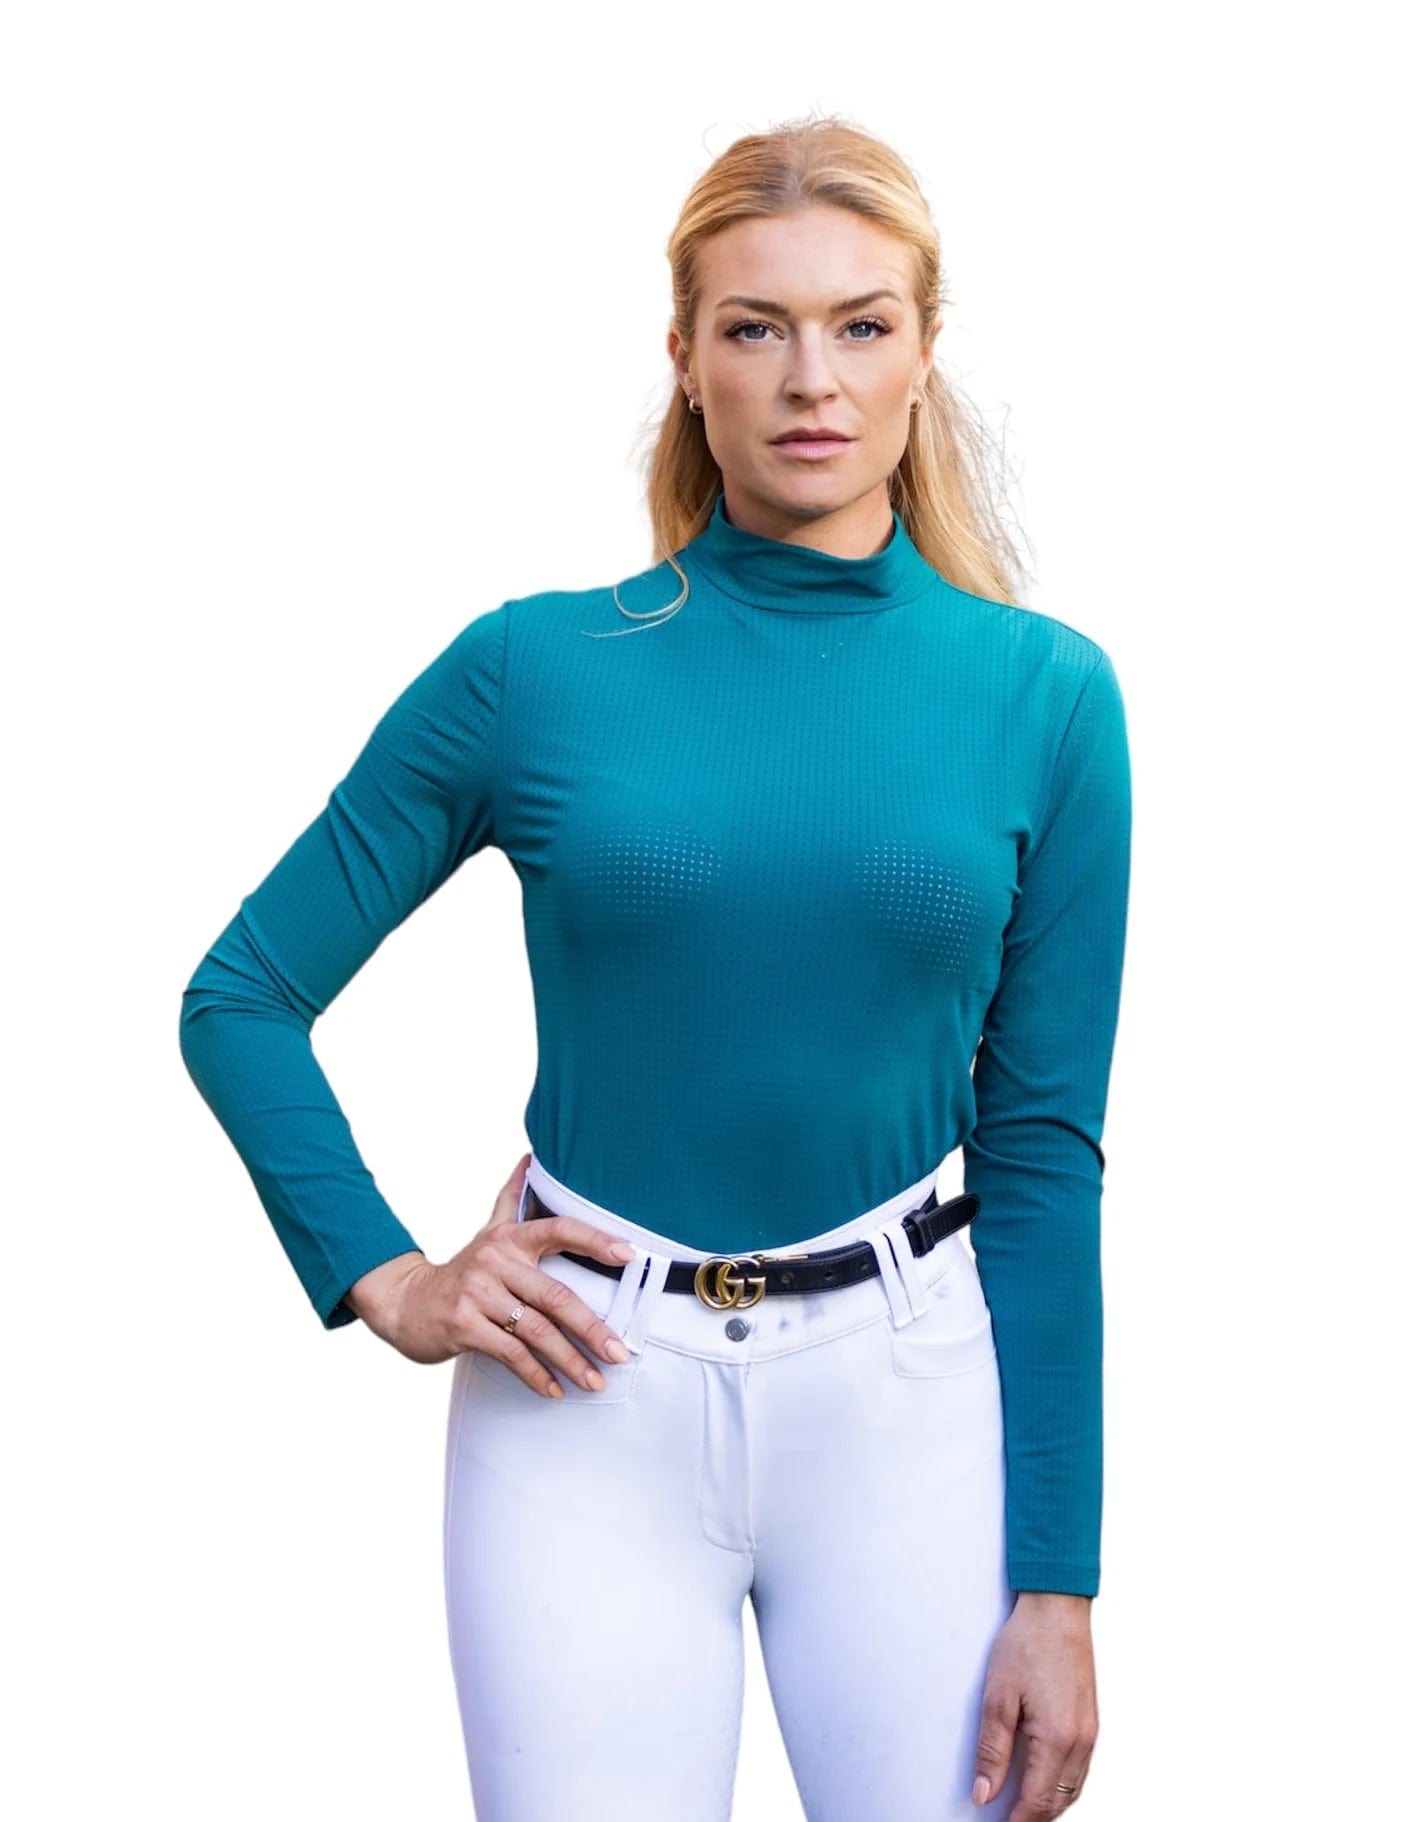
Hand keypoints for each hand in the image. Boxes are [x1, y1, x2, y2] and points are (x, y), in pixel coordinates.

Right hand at [343, 1153, 639, 1390]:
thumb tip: (530, 1157)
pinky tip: (555, 1390)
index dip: (595, 1241)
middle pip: (554, 1295)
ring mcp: (478, 1294)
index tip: (628, 1256)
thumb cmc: (461, 1269)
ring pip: (535, 1331)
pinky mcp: (463, 1326)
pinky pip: (510, 1353)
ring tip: (596, 1381)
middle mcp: (495, 1261)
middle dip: (593, 1328)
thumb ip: (512, 1197)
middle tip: (621, 1352)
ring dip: (570, 1360)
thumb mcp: (487, 1230)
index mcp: (508, 1238)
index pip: (559, 1231)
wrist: (405, 1301)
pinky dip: (536, 1375)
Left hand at [972, 1592, 1097, 1816]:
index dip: (1018, 1821)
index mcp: (1057, 1738)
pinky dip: (1063, 1785)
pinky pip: (1081, 1769)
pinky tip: (1046, 1781)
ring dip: (1051, 1804)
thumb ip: (992, 1751)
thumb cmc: (1027, 1643)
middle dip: (1035, 1817)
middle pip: (1060, 1801)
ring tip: (1023, 1809)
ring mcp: (1091, 1732)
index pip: (1039, 1801)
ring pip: (1074, 1789)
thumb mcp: (998, 1697)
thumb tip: (985, 1793)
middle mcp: (1081, 1740)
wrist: (1057, 1609)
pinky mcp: (1092, 1721)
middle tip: (1008, 1819)